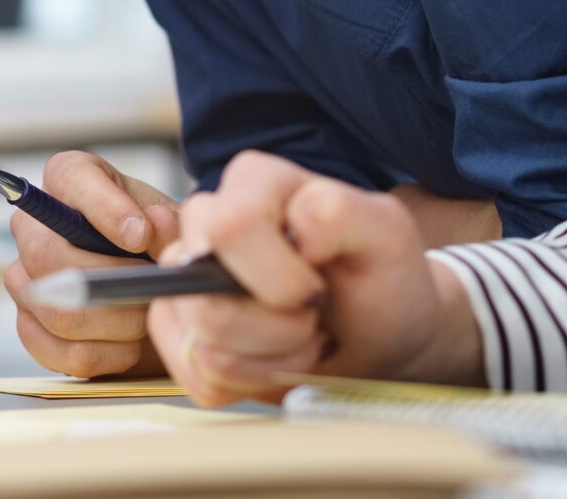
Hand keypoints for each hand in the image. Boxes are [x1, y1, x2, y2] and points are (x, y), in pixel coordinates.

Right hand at [5, 150, 182, 377]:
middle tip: (152, 291)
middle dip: (111, 283)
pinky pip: (64, 353)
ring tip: (148, 317)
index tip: (142, 237)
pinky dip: (109, 355)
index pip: (68, 180)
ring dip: (118, 324)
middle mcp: (32, 227)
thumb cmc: (157, 246)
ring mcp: (24, 281)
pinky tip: (131, 345)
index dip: (105, 209)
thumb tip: (153, 226)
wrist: (155, 291)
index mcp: (67, 181)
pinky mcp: (31, 329)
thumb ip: (167, 225)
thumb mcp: (171, 227)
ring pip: (59, 312)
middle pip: (46, 256)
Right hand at [148, 151, 486, 406]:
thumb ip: (344, 211)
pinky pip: (196, 378)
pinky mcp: (180, 328)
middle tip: (313, 319)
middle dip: (277, 332)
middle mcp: (207, 223)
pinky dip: (250, 382)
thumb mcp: (386, 237)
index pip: (230, 228)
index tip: (319, 289)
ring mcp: (185, 277)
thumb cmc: (381, 281)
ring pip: (204, 349)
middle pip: (206, 303)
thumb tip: (297, 222)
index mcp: (250, 182)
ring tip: (303, 338)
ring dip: (270, 361)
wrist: (381, 333)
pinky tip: (277, 359)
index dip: (280, 279)